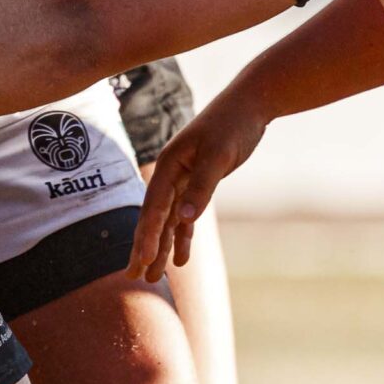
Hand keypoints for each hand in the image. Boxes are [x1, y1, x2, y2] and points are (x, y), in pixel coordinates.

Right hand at [128, 81, 271, 281]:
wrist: (249, 105)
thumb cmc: (232, 125)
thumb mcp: (218, 155)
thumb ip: (201, 187)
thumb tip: (183, 220)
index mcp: (169, 165)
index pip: (153, 207)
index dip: (145, 235)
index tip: (140, 260)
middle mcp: (171, 174)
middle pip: (153, 218)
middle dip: (144, 248)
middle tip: (134, 278)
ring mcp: (183, 179)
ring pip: (168, 221)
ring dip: (161, 247)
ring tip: (153, 278)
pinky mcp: (199, 183)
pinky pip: (185, 216)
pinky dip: (182, 236)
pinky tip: (180, 257)